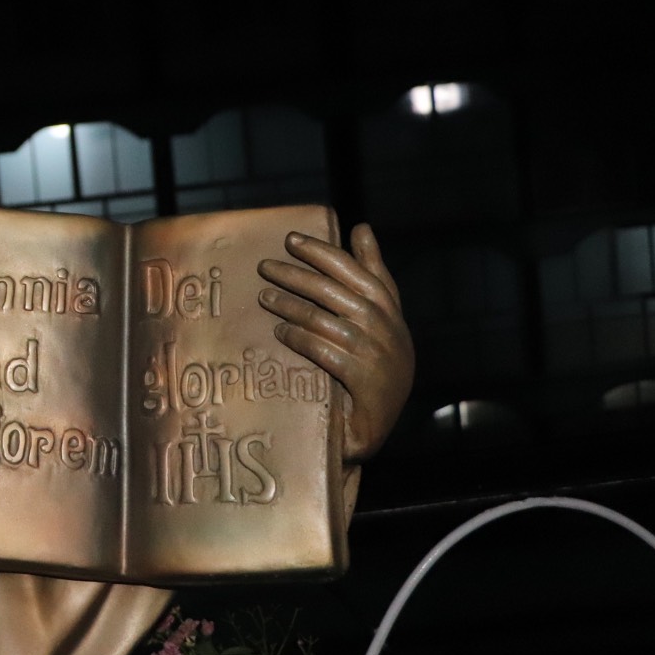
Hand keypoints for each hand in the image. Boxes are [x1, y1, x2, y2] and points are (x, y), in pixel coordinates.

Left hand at [256, 223, 413, 462]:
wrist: (374, 426)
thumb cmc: (370, 365)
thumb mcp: (376, 319)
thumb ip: (371, 274)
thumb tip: (362, 227)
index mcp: (390, 312)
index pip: (356, 272)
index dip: (324, 253)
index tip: (291, 239)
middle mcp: (387, 330)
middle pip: (335, 292)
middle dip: (297, 275)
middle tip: (265, 266)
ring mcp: (377, 356)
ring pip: (325, 319)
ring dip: (291, 306)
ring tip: (264, 297)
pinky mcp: (364, 381)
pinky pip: (324, 351)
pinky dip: (300, 339)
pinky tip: (280, 333)